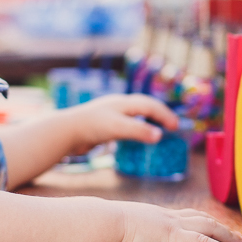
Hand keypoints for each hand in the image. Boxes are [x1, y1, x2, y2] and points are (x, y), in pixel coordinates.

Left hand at [61, 94, 178, 156]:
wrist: (66, 131)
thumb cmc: (92, 126)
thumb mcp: (118, 127)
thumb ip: (139, 131)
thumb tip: (159, 135)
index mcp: (123, 102)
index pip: (150, 105)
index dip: (164, 114)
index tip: (175, 127)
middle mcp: (118, 106)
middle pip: (143, 106)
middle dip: (158, 115)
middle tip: (171, 126)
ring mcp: (110, 115)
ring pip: (133, 116)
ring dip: (147, 122)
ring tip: (156, 132)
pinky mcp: (103, 126)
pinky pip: (124, 126)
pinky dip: (135, 130)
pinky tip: (134, 139)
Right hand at [113, 202, 241, 241]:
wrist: (103, 222)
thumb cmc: (105, 226)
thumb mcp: (120, 228)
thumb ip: (129, 231)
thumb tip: (122, 237)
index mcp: (157, 215)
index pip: (187, 215)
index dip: (204, 220)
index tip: (216, 226)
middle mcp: (169, 217)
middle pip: (203, 219)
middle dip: (223, 228)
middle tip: (239, 237)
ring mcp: (172, 225)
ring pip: (209, 229)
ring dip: (229, 237)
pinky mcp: (173, 238)